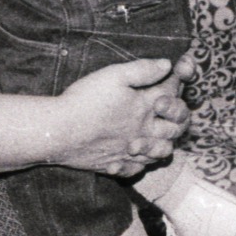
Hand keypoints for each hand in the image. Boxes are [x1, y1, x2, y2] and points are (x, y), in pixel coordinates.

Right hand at [55, 58, 190, 177]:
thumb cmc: (85, 100)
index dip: (175, 89)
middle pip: (173, 131)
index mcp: (144, 108)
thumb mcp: (113, 75)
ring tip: (157, 138)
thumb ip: (142, 70)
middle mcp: (142, 132)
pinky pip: (134, 170)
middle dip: (176, 121)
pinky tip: (132, 157)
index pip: (171, 99)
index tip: (170, 82)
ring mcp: (129, 152)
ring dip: (161, 145)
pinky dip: (138, 164)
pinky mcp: (113, 165)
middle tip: (170, 113)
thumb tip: (167, 65)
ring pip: (158, 154)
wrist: (59, 131)